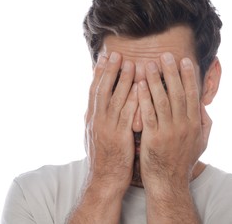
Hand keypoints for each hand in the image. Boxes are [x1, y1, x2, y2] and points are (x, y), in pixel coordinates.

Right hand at [85, 52, 137, 193]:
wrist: (104, 179)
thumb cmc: (103, 157)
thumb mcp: (94, 135)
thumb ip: (97, 118)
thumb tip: (95, 104)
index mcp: (91, 119)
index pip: (94, 91)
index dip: (99, 73)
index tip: (104, 58)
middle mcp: (97, 120)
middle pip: (102, 90)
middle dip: (109, 71)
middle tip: (116, 53)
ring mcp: (107, 128)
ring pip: (115, 99)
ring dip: (122, 81)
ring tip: (130, 63)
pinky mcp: (119, 137)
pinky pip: (127, 115)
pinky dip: (133, 100)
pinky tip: (140, 88)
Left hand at [138, 53, 211, 190]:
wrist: (168, 182)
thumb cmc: (183, 160)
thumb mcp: (201, 142)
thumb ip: (204, 123)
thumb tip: (203, 105)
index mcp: (195, 124)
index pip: (192, 95)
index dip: (188, 77)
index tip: (184, 61)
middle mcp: (184, 125)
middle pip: (178, 93)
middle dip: (172, 73)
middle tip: (165, 55)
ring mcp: (169, 132)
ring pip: (162, 100)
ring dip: (156, 81)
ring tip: (149, 64)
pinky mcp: (153, 138)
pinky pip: (149, 114)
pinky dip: (144, 98)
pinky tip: (139, 85)